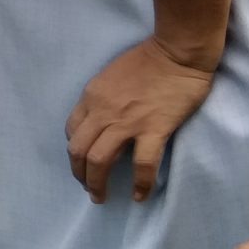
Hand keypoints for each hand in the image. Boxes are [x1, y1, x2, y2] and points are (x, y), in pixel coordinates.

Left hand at [65, 36, 216, 204]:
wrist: (177, 51)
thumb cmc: (149, 59)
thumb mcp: (111, 75)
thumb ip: (102, 99)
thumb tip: (102, 123)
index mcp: (92, 96)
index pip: (72, 130)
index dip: (75, 149)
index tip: (83, 161)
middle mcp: (103, 110)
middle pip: (78, 150)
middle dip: (79, 174)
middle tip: (88, 188)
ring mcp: (127, 121)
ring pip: (99, 160)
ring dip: (97, 184)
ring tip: (101, 197)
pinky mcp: (153, 128)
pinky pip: (142, 164)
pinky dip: (139, 184)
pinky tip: (138, 196)